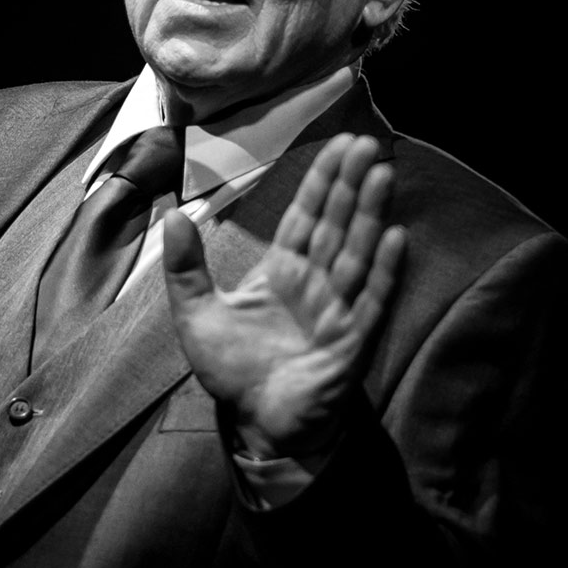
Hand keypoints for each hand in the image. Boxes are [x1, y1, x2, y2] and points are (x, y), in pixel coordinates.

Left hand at [162, 133, 405, 459]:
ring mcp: (336, 310)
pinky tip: (395, 236)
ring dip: (369, 214)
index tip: (338, 144)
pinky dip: (383, 270)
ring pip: (355, 251)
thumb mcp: (196, 315)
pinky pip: (370, 300)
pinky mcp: (350, 341)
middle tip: (367, 142)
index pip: (305, 217)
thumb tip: (172, 214)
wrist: (257, 426)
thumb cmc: (232, 372)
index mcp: (281, 273)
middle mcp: (314, 285)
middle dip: (349, 184)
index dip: (321, 182)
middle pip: (335, 224)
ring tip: (382, 173)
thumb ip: (187, 267)